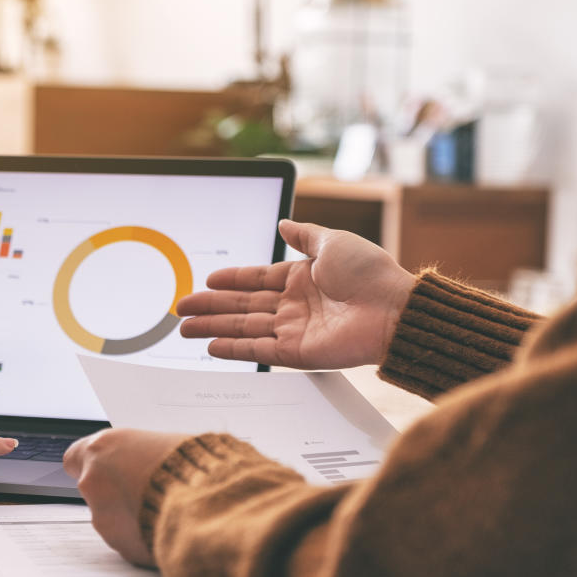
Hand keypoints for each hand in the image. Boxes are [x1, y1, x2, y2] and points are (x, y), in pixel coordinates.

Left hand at [63, 429, 189, 566]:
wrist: (205, 503)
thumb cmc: (191, 466)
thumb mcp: (165, 443)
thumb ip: (142, 453)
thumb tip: (149, 458)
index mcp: (102, 448)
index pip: (74, 458)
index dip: (91, 466)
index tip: (104, 471)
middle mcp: (94, 481)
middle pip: (94, 490)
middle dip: (116, 493)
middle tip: (147, 492)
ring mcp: (102, 516)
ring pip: (110, 517)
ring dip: (130, 517)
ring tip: (165, 509)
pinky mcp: (118, 545)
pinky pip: (128, 540)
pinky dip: (143, 537)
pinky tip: (167, 527)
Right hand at [176, 219, 414, 368]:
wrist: (395, 310)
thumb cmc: (372, 274)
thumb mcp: (334, 242)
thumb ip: (305, 235)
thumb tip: (284, 223)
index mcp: (302, 279)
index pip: (257, 280)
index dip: (231, 280)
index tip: (208, 279)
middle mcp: (294, 306)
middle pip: (242, 306)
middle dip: (210, 306)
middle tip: (181, 308)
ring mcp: (294, 331)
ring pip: (242, 328)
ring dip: (212, 327)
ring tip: (183, 329)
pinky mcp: (297, 354)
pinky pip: (258, 352)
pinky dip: (234, 350)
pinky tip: (211, 346)